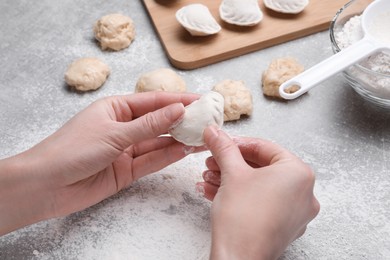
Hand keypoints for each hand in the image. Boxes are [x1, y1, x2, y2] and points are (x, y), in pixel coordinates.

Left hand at [0, 92, 200, 234]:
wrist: (47, 185)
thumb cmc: (73, 149)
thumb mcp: (114, 133)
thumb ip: (149, 125)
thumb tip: (178, 110)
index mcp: (116, 108)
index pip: (153, 101)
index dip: (177, 101)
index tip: (201, 101)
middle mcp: (123, 127)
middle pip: (158, 122)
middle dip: (182, 122)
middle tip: (207, 121)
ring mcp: (126, 150)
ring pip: (158, 143)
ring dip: (179, 140)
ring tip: (202, 137)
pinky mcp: (127, 171)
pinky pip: (152, 161)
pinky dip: (168, 157)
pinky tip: (185, 151)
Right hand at [199, 126, 319, 259]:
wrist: (238, 259)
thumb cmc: (242, 219)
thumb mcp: (231, 173)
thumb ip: (224, 148)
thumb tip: (214, 132)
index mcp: (299, 174)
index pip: (266, 148)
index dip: (239, 143)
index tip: (222, 142)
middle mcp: (304, 193)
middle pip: (262, 168)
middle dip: (232, 164)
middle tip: (213, 161)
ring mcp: (295, 213)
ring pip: (259, 186)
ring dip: (231, 179)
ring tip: (210, 178)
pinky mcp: (283, 227)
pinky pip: (261, 202)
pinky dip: (240, 195)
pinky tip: (215, 192)